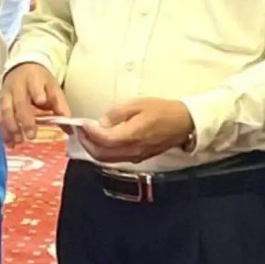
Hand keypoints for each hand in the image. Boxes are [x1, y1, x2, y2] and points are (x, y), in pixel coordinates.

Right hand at [0, 63, 68, 143]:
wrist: (22, 67)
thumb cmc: (40, 80)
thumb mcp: (52, 87)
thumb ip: (60, 105)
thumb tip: (69, 127)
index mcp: (33, 79)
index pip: (34, 85)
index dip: (37, 93)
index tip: (41, 101)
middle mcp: (17, 86)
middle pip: (19, 103)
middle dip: (24, 120)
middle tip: (31, 136)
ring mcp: (6, 94)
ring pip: (6, 111)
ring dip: (11, 128)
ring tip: (18, 141)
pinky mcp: (0, 102)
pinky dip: (3, 130)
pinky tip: (8, 142)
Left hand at [79, 99, 193, 164]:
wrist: (183, 123)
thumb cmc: (162, 111)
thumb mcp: (138, 104)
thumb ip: (117, 113)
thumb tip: (102, 122)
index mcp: (132, 135)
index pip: (103, 139)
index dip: (89, 132)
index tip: (83, 123)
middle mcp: (132, 150)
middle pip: (101, 154)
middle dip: (87, 143)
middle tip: (81, 131)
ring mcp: (135, 157)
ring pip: (106, 159)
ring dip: (93, 149)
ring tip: (88, 136)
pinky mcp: (138, 158)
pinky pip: (115, 160)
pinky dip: (103, 152)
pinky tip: (101, 142)